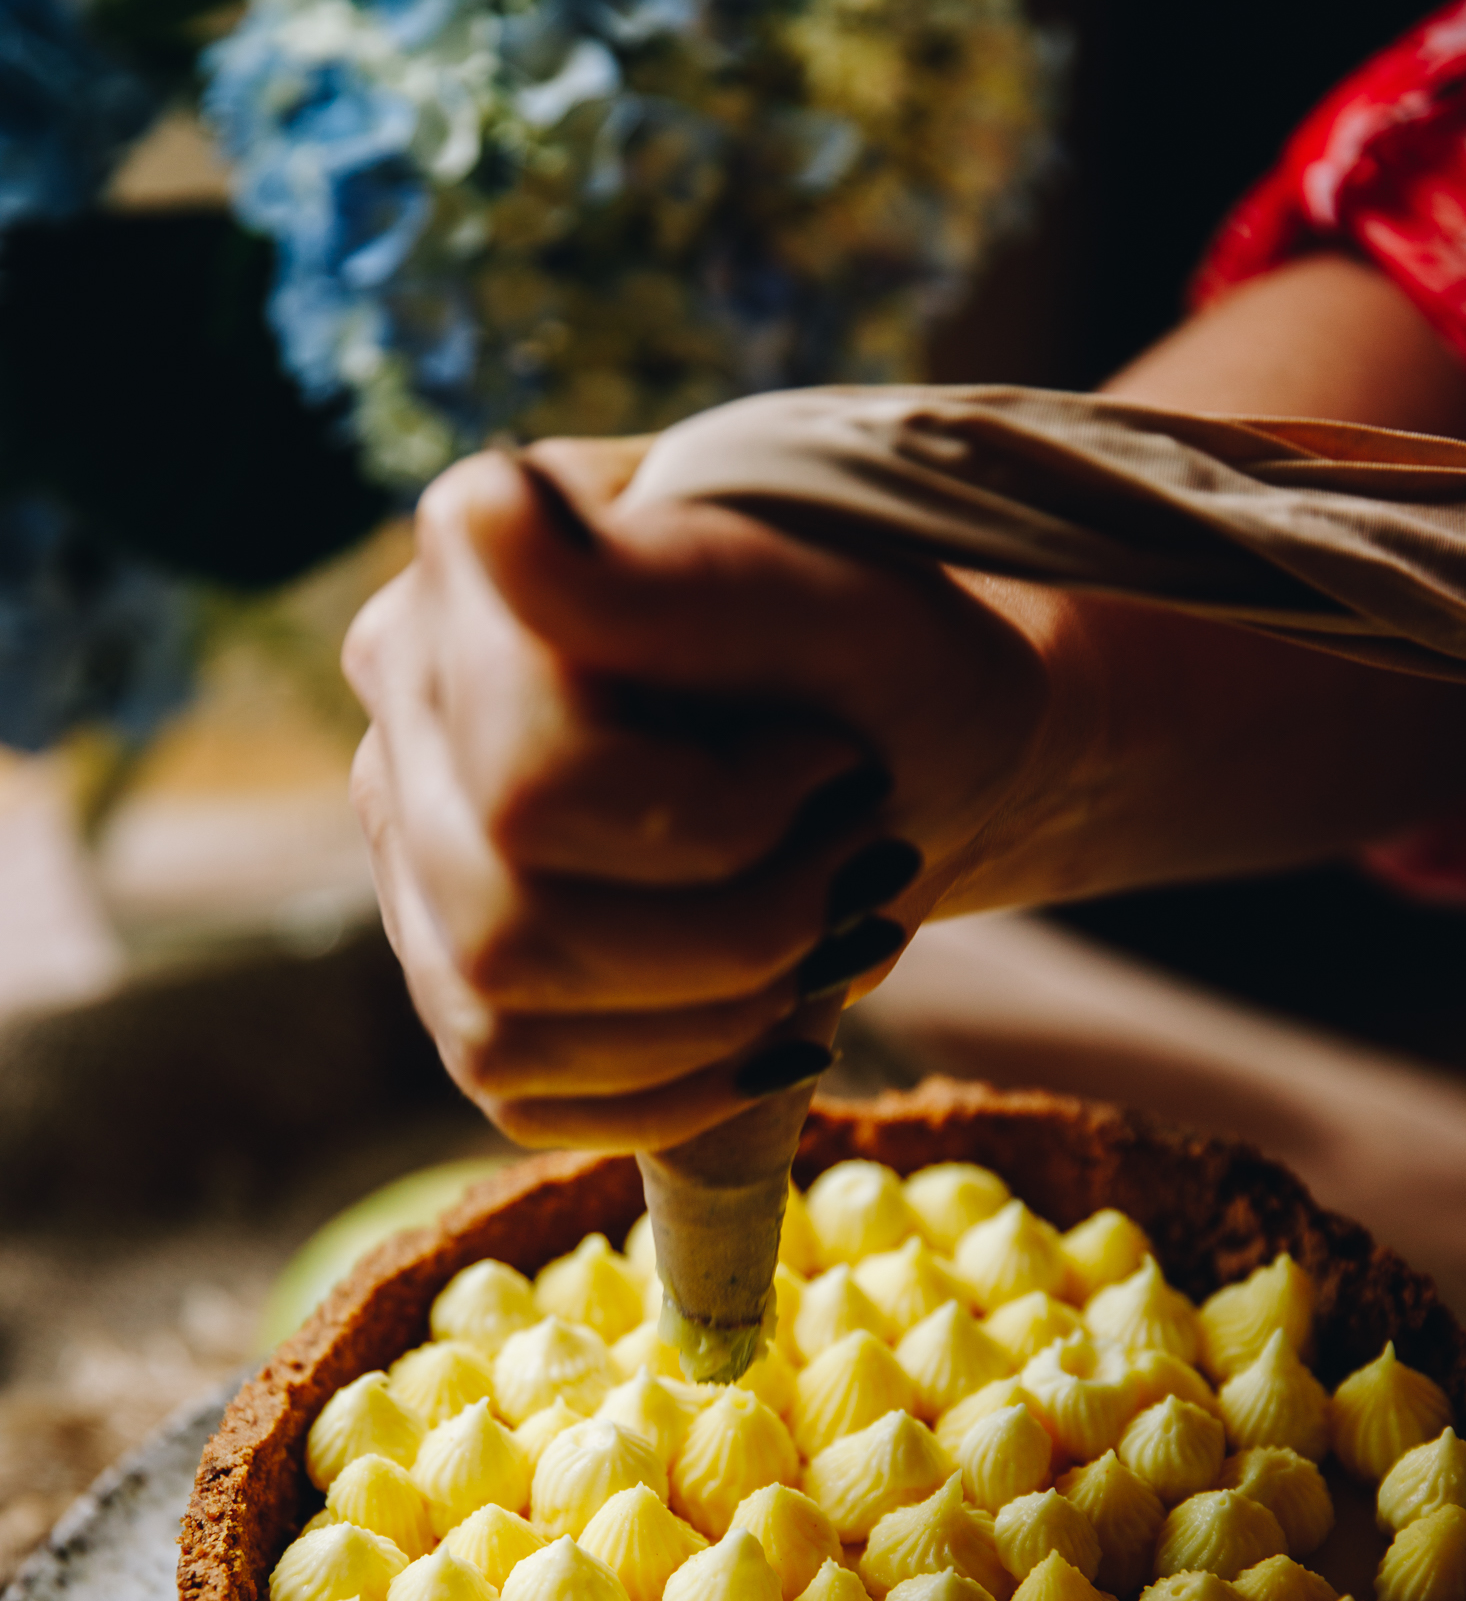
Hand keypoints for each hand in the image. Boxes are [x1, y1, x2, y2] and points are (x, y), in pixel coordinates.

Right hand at [343, 435, 1056, 1152]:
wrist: (926, 746)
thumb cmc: (889, 652)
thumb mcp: (824, 597)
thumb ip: (655, 578)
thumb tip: (485, 508)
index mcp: (470, 587)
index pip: (537, 783)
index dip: (717, 813)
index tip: (832, 758)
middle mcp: (404, 725)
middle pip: (513, 924)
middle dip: (737, 926)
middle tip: (859, 866)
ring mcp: (416, 867)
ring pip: (504, 1021)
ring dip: (716, 1012)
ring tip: (826, 935)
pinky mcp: (465, 990)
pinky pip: (517, 1093)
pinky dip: (677, 1086)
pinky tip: (776, 1031)